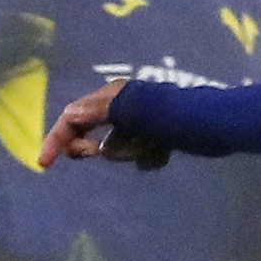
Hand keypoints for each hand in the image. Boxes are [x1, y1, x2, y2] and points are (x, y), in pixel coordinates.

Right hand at [37, 78, 166, 170]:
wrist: (216, 124)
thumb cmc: (172, 116)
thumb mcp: (131, 110)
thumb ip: (98, 111)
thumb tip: (70, 114)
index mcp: (112, 96)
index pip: (72, 116)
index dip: (57, 138)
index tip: (44, 164)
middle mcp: (123, 105)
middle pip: (93, 133)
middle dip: (105, 148)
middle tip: (124, 150)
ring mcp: (142, 121)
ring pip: (117, 147)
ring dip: (130, 153)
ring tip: (154, 148)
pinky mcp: (159, 135)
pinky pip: (140, 153)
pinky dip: (149, 157)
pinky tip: (165, 153)